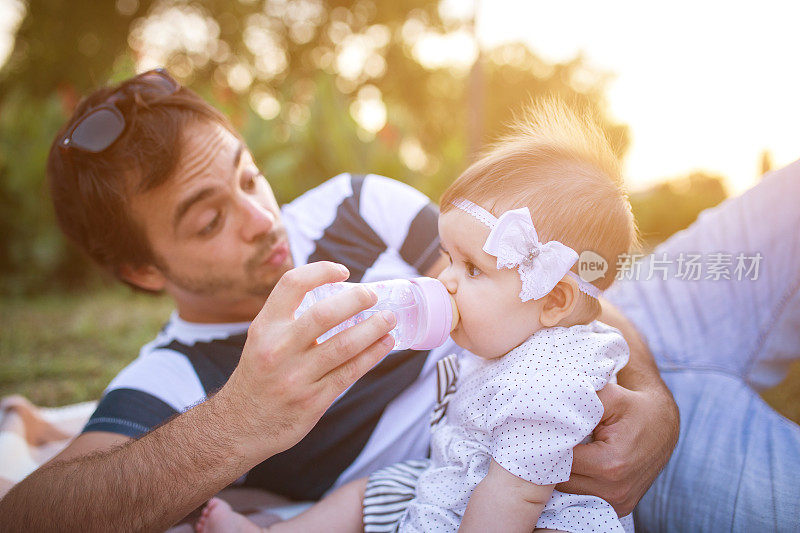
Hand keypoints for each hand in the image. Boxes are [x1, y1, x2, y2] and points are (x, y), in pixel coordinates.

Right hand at [219, 261, 395, 462]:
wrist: (240, 425)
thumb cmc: (260, 375)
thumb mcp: (261, 339)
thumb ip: (290, 319)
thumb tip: (338, 295)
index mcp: (265, 327)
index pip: (292, 285)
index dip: (321, 272)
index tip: (343, 272)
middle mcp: (278, 349)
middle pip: (324, 314)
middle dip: (357, 300)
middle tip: (373, 295)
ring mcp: (296, 377)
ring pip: (344, 345)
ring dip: (373, 329)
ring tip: (390, 319)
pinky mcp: (312, 401)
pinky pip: (349, 373)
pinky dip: (372, 355)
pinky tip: (385, 344)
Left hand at [557, 382, 679, 515]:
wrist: (663, 425)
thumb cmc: (633, 407)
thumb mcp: (609, 396)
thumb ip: (580, 402)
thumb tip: (549, 408)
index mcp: (610, 464)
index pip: (560, 461)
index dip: (548, 444)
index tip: (541, 431)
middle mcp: (615, 490)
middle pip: (561, 481)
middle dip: (552, 460)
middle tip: (547, 440)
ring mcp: (619, 503)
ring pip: (569, 492)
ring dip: (562, 474)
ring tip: (563, 450)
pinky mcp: (620, 507)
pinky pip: (584, 497)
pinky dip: (576, 482)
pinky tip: (577, 463)